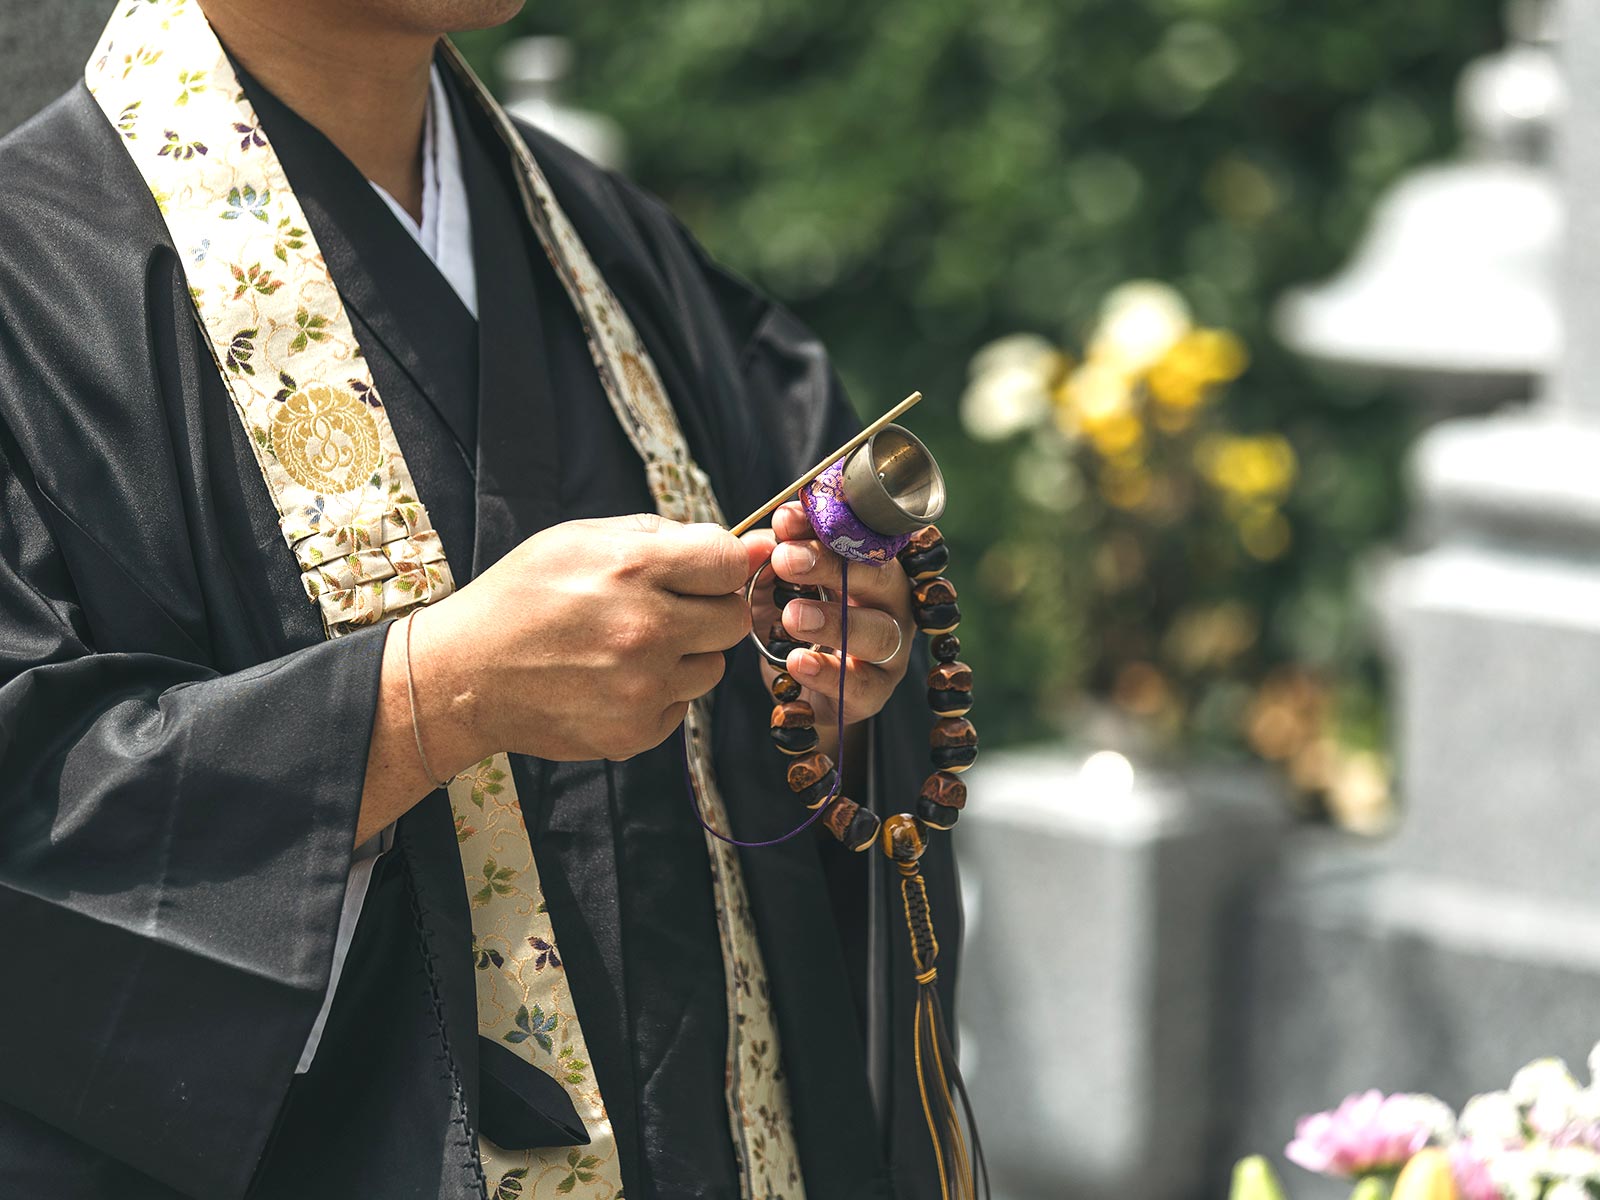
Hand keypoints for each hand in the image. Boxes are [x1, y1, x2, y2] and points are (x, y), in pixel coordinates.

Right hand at [411, 514, 760, 763]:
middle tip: (663, 609)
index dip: (720, 565)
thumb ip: (666, 536)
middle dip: (708, 610)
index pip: (730, 562)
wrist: (464, 676)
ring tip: (627, 647)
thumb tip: (747, 546)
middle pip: (734, 618)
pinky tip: (612, 680)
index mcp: (632, 569)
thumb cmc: (523, 596)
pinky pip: (682, 706)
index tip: (699, 572)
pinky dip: (658, 694)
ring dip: (683, 655)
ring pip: (712, 667)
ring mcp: (641, 688)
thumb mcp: (580, 539)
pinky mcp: (635, 732)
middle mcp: (644, 630)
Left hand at [745, 501, 913, 734]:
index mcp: (870, 565)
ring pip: (879, 632)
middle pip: (880, 576)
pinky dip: (829, 673)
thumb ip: (768, 559)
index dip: (827, 524)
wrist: (798, 690)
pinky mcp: (875, 691)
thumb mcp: (772, 584)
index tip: (784, 520)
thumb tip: (765, 541)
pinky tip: (798, 662)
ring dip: (835, 622)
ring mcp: (890, 649)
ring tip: (792, 617)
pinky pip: (861, 684)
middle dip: (834, 564)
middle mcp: (890, 602)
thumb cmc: (791, 623)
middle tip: (787, 560)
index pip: (859, 535)